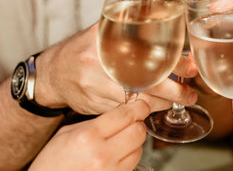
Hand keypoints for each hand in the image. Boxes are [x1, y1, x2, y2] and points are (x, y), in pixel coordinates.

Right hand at [29, 100, 149, 170]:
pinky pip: (133, 163)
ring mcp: (110, 170)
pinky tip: (118, 153)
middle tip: (133, 121)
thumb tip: (121, 112)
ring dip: (135, 141)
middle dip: (138, 123)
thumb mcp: (67, 133)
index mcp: (88, 136)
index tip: (142, 104)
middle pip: (138, 131)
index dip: (138, 107)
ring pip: (139, 148)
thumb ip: (95, 122)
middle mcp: (102, 154)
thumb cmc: (53, 161)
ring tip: (121, 139)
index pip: (125, 115)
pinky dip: (131, 155)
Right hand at [35, 23, 197, 114]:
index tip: (190, 66)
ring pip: (141, 102)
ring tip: (182, 98)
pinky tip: (159, 104)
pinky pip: (129, 112)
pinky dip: (147, 109)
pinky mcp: (99, 108)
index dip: (174, 63)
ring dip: (164, 102)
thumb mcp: (101, 29)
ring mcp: (99, 92)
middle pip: (148, 84)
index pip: (147, 54)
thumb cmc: (82, 49)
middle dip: (174, 91)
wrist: (54, 75)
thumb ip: (126, 18)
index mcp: (103, 44)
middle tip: (191, 93)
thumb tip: (161, 8)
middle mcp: (100, 69)